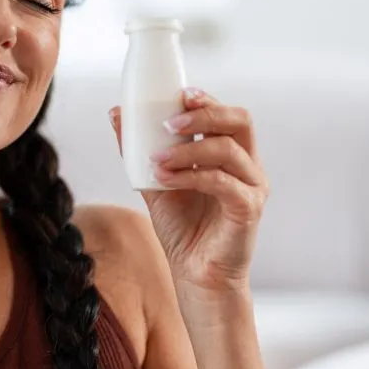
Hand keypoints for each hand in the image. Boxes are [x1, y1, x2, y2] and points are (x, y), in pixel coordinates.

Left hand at [109, 88, 269, 292]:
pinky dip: (192, 176)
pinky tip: (166, 179)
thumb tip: (116, 113)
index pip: (227, 113)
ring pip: (228, 150)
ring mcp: (252, 186)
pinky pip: (224, 182)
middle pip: (239, 121)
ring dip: (188, 150)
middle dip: (204, 114)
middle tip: (168, 124)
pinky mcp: (248, 208)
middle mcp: (247, 165)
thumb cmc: (182, 227)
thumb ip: (138, 149)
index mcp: (230, 153)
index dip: (206, 99)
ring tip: (156, 160)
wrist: (196, 274)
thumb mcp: (155, 180)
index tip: (178, 95)